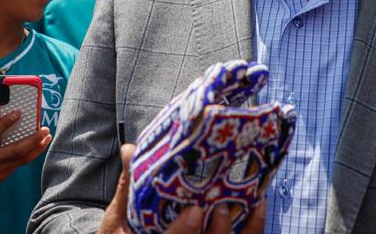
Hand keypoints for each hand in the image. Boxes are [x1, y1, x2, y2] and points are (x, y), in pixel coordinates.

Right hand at [0, 102, 51, 229]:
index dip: (7, 122)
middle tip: (45, 128)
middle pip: (17, 150)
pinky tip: (35, 145)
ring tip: (46, 136)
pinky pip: (18, 164)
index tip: (19, 112)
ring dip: (37, 147)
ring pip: (22, 160)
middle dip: (34, 139)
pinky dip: (28, 154)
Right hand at [98, 144, 266, 233]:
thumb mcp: (117, 222)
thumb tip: (130, 149)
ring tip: (251, 203)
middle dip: (218, 230)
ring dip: (243, 229)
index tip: (194, 211)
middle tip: (223, 205)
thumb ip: (126, 189)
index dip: (184, 231)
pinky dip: (252, 227)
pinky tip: (258, 207)